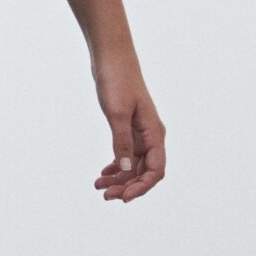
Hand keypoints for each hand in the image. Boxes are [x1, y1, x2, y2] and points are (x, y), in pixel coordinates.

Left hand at [92, 47, 165, 201]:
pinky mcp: (128, 127)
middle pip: (144, 171)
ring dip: (119, 178)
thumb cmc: (117, 80)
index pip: (155, 170)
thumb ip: (121, 141)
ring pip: (134, 164)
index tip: (123, 197)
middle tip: (105, 195)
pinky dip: (117, 166)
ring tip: (99, 187)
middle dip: (127, 186)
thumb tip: (125, 169)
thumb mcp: (117, 113)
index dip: (142, 187)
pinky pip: (126, 154)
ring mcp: (140, 132)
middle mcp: (150, 135)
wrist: (111, 57)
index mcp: (154, 133)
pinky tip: (104, 173)